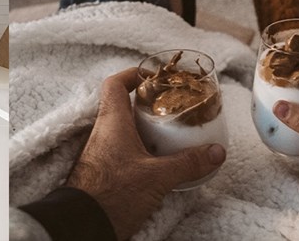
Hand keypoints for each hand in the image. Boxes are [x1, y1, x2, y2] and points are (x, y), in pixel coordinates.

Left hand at [67, 68, 226, 239]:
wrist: (83, 224)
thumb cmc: (112, 194)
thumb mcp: (157, 177)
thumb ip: (188, 163)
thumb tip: (215, 152)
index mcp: (112, 122)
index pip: (114, 84)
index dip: (132, 74)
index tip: (153, 76)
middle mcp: (102, 133)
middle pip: (122, 106)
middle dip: (147, 104)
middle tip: (170, 107)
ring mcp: (100, 152)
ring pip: (122, 129)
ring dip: (144, 128)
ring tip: (169, 133)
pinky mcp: (102, 171)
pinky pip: (121, 150)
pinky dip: (139, 149)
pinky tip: (157, 161)